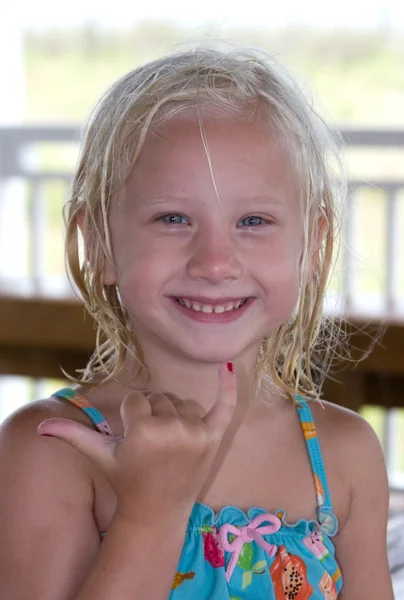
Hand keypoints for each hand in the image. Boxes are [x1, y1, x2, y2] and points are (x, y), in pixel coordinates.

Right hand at [37, 363, 236, 527]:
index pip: (137, 399)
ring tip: (167, 440)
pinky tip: (230, 366)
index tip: (133, 440)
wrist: (158, 511)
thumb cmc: (126, 480)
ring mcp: (196, 433)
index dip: (131, 417)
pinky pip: (224, 406)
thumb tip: (41, 426)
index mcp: (143, 431)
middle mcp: (172, 429)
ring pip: (182, 402)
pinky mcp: (213, 438)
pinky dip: (228, 387)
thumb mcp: (101, 456)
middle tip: (150, 444)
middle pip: (160, 398)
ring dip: (174, 414)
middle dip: (152, 414)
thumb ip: (74, 436)